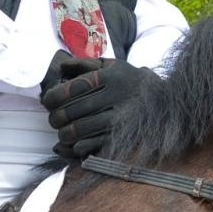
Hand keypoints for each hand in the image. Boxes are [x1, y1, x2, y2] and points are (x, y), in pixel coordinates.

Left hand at [39, 57, 157, 159]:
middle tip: (53, 119)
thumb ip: (86, 64)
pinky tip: (73, 145)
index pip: (72, 88)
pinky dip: (78, 147)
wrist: (165, 101)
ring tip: (62, 133)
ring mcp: (119, 118)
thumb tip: (61, 65)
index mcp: (109, 77)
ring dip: (65, 134)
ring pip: (80, 129)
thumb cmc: (131, 81)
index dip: (53, 96)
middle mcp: (114, 96)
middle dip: (56, 117)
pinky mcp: (123, 135)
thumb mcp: (113, 66)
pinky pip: (93, 144)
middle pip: (72, 110)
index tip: (46, 101)